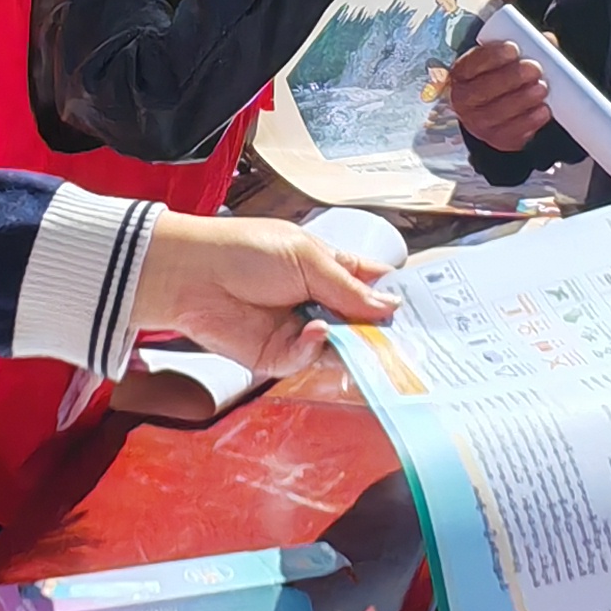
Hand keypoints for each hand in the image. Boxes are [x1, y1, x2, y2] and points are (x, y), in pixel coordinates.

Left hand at [131, 208, 394, 376]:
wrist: (191, 274)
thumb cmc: (245, 250)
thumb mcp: (307, 257)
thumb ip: (347, 287)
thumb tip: (388, 308)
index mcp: (328, 269)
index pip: (371, 286)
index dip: (394, 298)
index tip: (420, 313)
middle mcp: (317, 302)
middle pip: (361, 324)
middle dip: (380, 331)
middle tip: (405, 340)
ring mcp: (298, 330)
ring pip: (339, 348)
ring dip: (352, 345)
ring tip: (364, 339)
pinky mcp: (276, 355)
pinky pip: (307, 360)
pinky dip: (314, 349)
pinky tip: (314, 332)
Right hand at [443, 35, 552, 151]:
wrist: (496, 109)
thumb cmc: (501, 77)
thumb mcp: (505, 60)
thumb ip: (525, 47)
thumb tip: (547, 40)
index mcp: (462, 74)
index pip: (472, 63)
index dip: (493, 56)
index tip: (513, 49)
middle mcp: (464, 100)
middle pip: (484, 89)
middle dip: (512, 78)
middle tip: (535, 68)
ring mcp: (478, 123)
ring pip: (498, 113)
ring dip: (523, 100)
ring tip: (542, 88)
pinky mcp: (496, 139)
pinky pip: (511, 134)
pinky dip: (530, 122)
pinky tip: (543, 111)